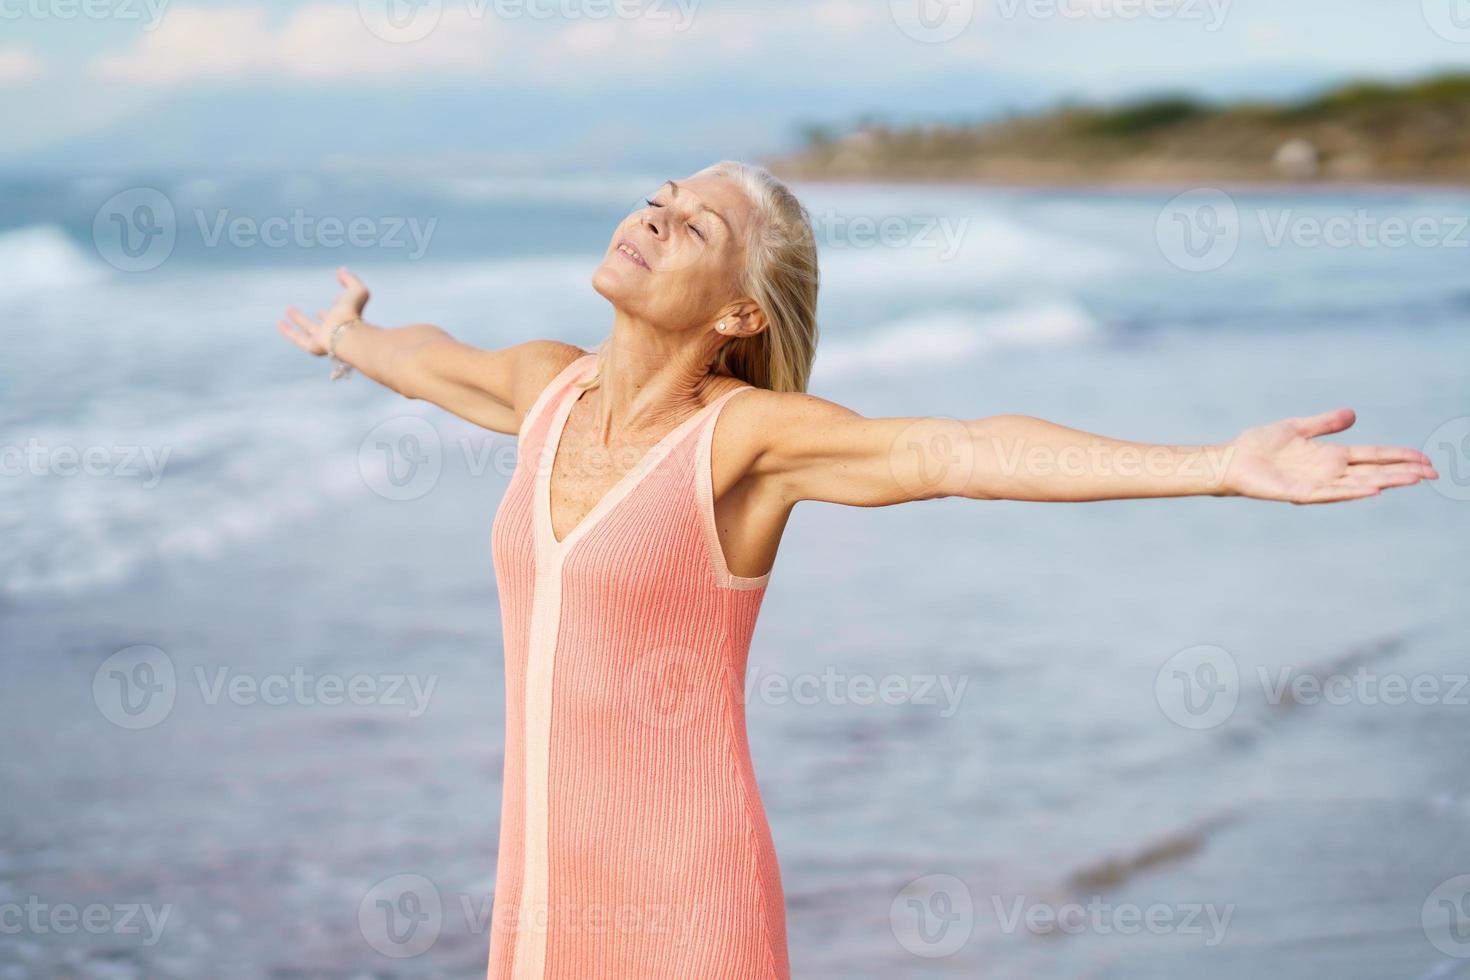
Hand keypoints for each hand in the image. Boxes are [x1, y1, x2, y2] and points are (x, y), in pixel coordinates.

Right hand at [276, 266, 370, 356]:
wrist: (346, 334)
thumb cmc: (353, 312)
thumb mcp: (357, 290)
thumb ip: (350, 279)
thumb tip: (341, 270)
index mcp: (349, 319)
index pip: (344, 312)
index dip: (342, 303)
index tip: (338, 298)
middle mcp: (336, 331)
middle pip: (327, 323)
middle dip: (323, 315)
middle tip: (319, 310)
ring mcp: (324, 340)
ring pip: (310, 330)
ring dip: (299, 320)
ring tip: (289, 309)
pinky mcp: (313, 347)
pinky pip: (297, 338)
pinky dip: (288, 331)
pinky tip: (279, 323)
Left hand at [1222, 408, 1437, 503]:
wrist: (1232, 459)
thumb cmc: (1260, 446)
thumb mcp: (1298, 427)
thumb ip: (1325, 423)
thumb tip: (1353, 414)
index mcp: (1331, 456)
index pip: (1373, 456)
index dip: (1398, 456)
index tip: (1425, 458)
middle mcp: (1329, 472)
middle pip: (1374, 472)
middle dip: (1403, 472)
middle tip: (1433, 473)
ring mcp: (1317, 484)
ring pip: (1359, 484)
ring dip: (1386, 482)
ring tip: (1413, 479)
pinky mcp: (1300, 493)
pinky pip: (1331, 494)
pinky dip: (1352, 492)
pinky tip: (1373, 489)